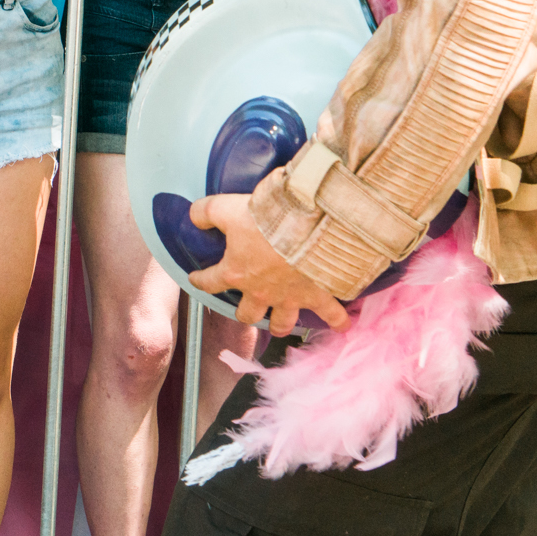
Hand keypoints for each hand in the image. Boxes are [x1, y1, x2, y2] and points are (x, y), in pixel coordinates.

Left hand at [187, 193, 348, 335]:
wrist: (306, 226)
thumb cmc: (264, 220)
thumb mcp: (225, 208)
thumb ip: (204, 213)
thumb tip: (194, 216)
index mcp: (236, 273)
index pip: (210, 282)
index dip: (201, 280)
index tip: (196, 279)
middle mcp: (261, 292)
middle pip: (247, 313)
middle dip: (245, 312)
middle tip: (246, 308)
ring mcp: (290, 297)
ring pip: (281, 322)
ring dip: (280, 324)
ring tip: (279, 325)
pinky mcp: (317, 295)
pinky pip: (331, 315)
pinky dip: (338, 321)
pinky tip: (343, 326)